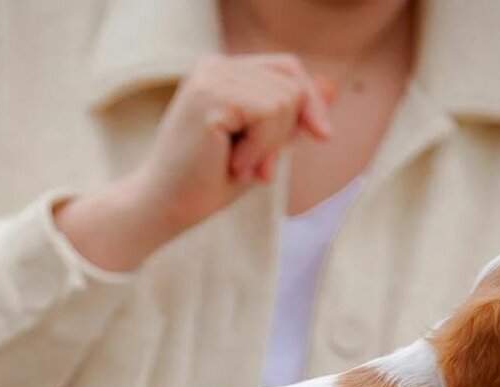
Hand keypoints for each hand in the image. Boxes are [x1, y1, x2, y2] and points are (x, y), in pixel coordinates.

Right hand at [56, 54, 331, 271]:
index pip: (288, 68)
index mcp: (224, 71)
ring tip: (241, 167)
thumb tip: (332, 86)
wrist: (167, 207)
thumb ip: (291, 117)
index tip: (322, 136)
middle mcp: (214, 65)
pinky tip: (234, 166)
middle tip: (259, 167)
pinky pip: (268, 114)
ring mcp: (210, 77)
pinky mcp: (209, 97)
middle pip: (291, 82)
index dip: (311, 101)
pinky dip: (262, 148)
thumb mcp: (264, 146)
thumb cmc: (210, 182)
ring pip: (283, 99)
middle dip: (288, 131)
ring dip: (272, 145)